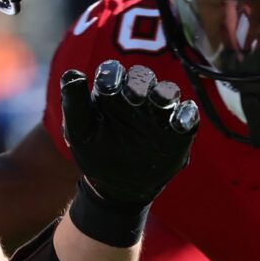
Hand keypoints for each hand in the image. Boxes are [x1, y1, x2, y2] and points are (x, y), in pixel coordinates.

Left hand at [60, 61, 198, 212]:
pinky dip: (186, 115)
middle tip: (134, 96)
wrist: (117, 188)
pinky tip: (178, 123)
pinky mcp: (178, 130)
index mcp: (111, 92)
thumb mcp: (79, 133)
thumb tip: (72, 74)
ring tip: (161, 103)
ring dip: (165, 93)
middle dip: (139, 83)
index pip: (113, 72)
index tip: (108, 86)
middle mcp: (137, 96)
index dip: (112, 74)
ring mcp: (158, 112)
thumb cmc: (95, 154)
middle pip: (142, 77)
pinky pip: (188, 116)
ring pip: (167, 91)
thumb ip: (74, 104)